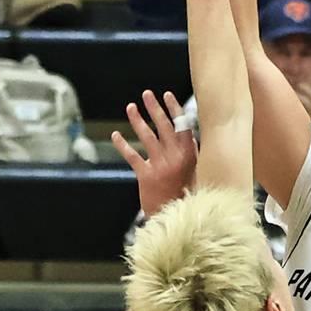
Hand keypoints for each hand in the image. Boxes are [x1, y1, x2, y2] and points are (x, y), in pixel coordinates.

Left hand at [112, 89, 197, 218]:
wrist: (176, 216)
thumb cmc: (186, 192)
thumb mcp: (194, 170)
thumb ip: (190, 151)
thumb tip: (186, 131)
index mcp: (189, 155)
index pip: (182, 126)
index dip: (174, 109)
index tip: (167, 95)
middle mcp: (175, 158)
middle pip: (164, 127)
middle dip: (155, 108)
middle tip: (147, 94)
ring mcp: (160, 166)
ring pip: (147, 137)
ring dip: (138, 121)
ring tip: (130, 107)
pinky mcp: (146, 176)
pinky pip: (132, 156)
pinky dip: (123, 145)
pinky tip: (116, 134)